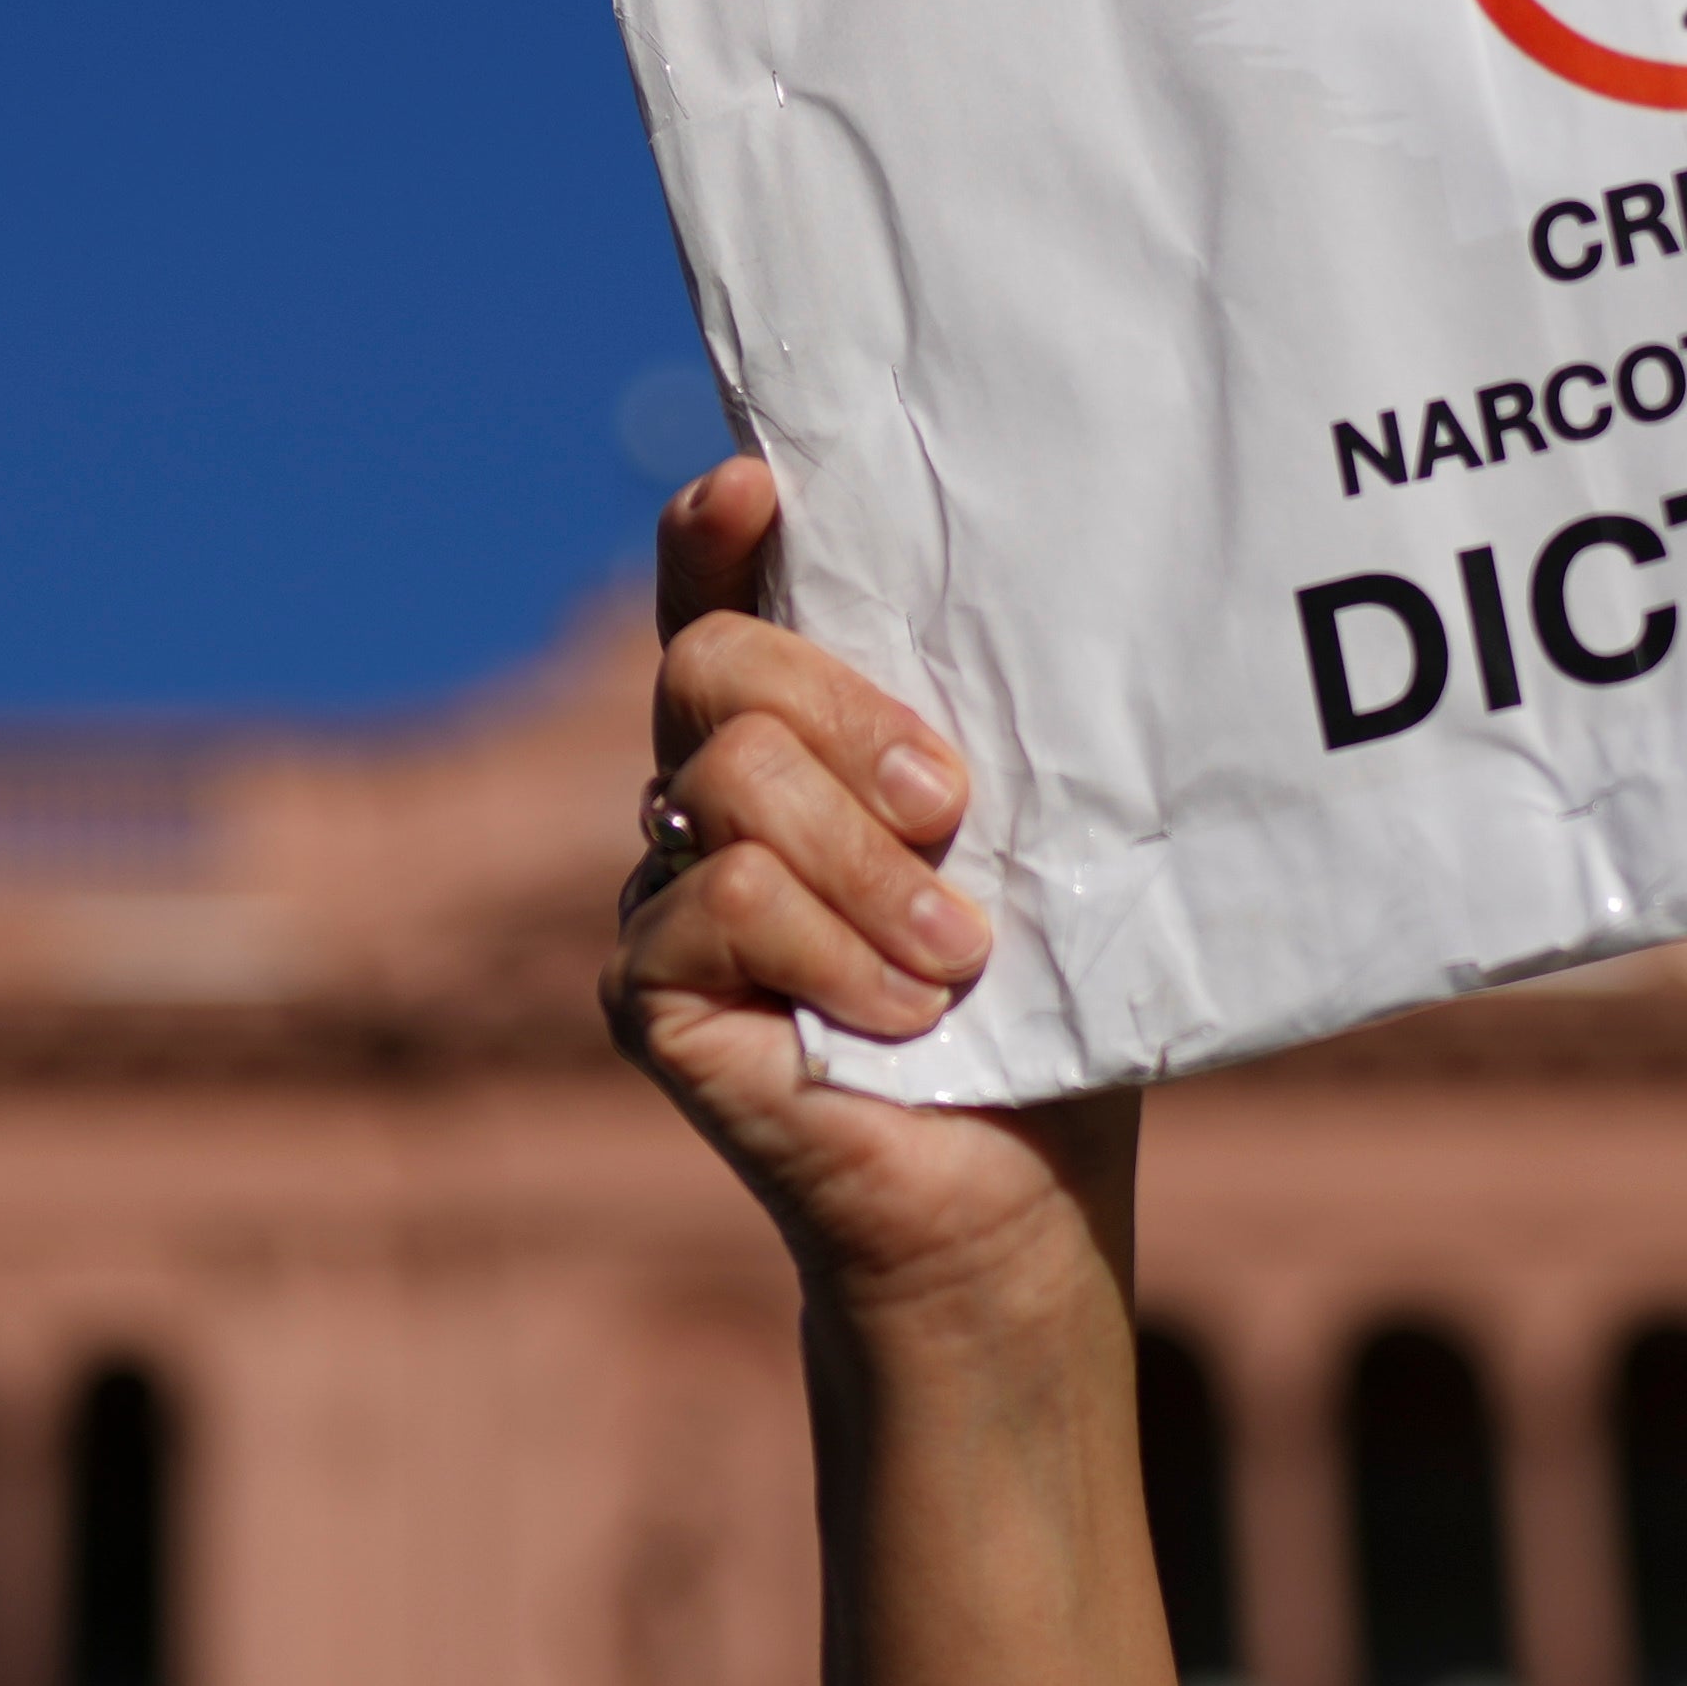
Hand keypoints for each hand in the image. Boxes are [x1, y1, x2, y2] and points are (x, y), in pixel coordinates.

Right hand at [605, 460, 1135, 1331]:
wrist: (1014, 1199)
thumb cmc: (1039, 1008)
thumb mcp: (1026, 840)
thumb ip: (972, 734)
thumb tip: (1020, 594)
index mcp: (796, 740)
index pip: (718, 598)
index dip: (715, 532)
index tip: (757, 486)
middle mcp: (704, 799)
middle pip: (711, 664)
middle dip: (846, 716)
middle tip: (953, 808)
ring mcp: (661, 893)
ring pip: (730, 776)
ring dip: (871, 868)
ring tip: (955, 958)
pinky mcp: (647, 993)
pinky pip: (725, 897)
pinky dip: (835, 953)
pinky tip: (900, 1020)